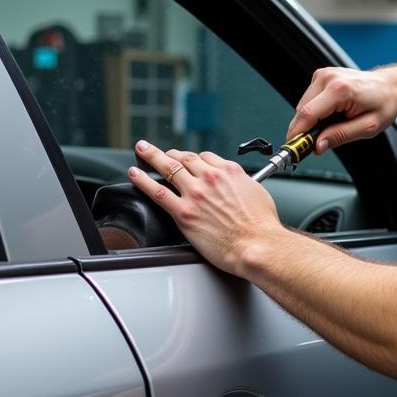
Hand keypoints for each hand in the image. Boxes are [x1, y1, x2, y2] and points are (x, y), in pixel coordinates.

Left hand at [128, 141, 281, 276]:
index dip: (195, 159)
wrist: (257, 245)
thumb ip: (243, 185)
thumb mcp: (258, 193)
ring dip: (151, 157)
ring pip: (168, 167)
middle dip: (171, 153)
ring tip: (142, 151)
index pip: (206, 157)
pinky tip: (134, 174)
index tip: (190, 162)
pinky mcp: (183, 212)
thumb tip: (238, 186)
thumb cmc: (262, 226)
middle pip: (185, 158)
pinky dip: (142, 180)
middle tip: (160, 152)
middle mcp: (210, 178)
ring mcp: (195, 194)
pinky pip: (157, 192)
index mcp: (229, 172)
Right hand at [287, 66, 396, 152]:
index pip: (307, 114)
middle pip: (301, 110)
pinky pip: (309, 99)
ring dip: (312, 120)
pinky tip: (332, 113)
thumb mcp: (368, 127)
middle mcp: (328, 78)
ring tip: (334, 123)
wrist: (391, 87)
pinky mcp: (322, 76)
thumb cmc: (384, 104)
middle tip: (318, 143)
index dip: (297, 134)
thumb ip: (340, 136)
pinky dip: (316, 110)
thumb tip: (317, 145)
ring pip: (303, 105)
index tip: (294, 148)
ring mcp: (324, 74)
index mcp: (340, 90)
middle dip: (305, 129)